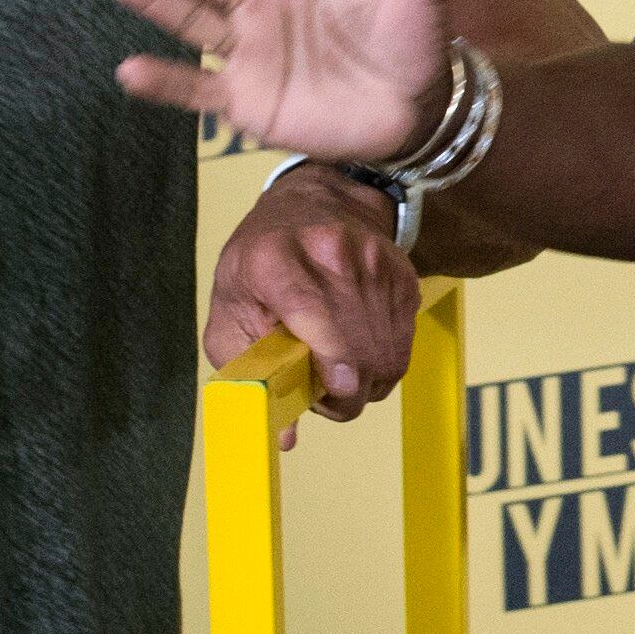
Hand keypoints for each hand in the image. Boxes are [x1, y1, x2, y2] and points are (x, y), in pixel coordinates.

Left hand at [209, 166, 419, 441]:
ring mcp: (373, 262)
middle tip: (322, 392)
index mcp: (273, 259)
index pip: (310, 306)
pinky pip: (402, 344)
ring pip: (387, 352)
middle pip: (357, 343)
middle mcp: (329, 252)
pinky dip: (382, 361)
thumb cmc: (264, 261)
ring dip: (365, 381)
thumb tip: (283, 432)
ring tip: (337, 368)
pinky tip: (357, 348)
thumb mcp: (232, 306)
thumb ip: (246, 370)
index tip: (338, 388)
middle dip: (344, 392)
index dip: (330, 354)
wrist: (317, 201)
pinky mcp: (403, 275)